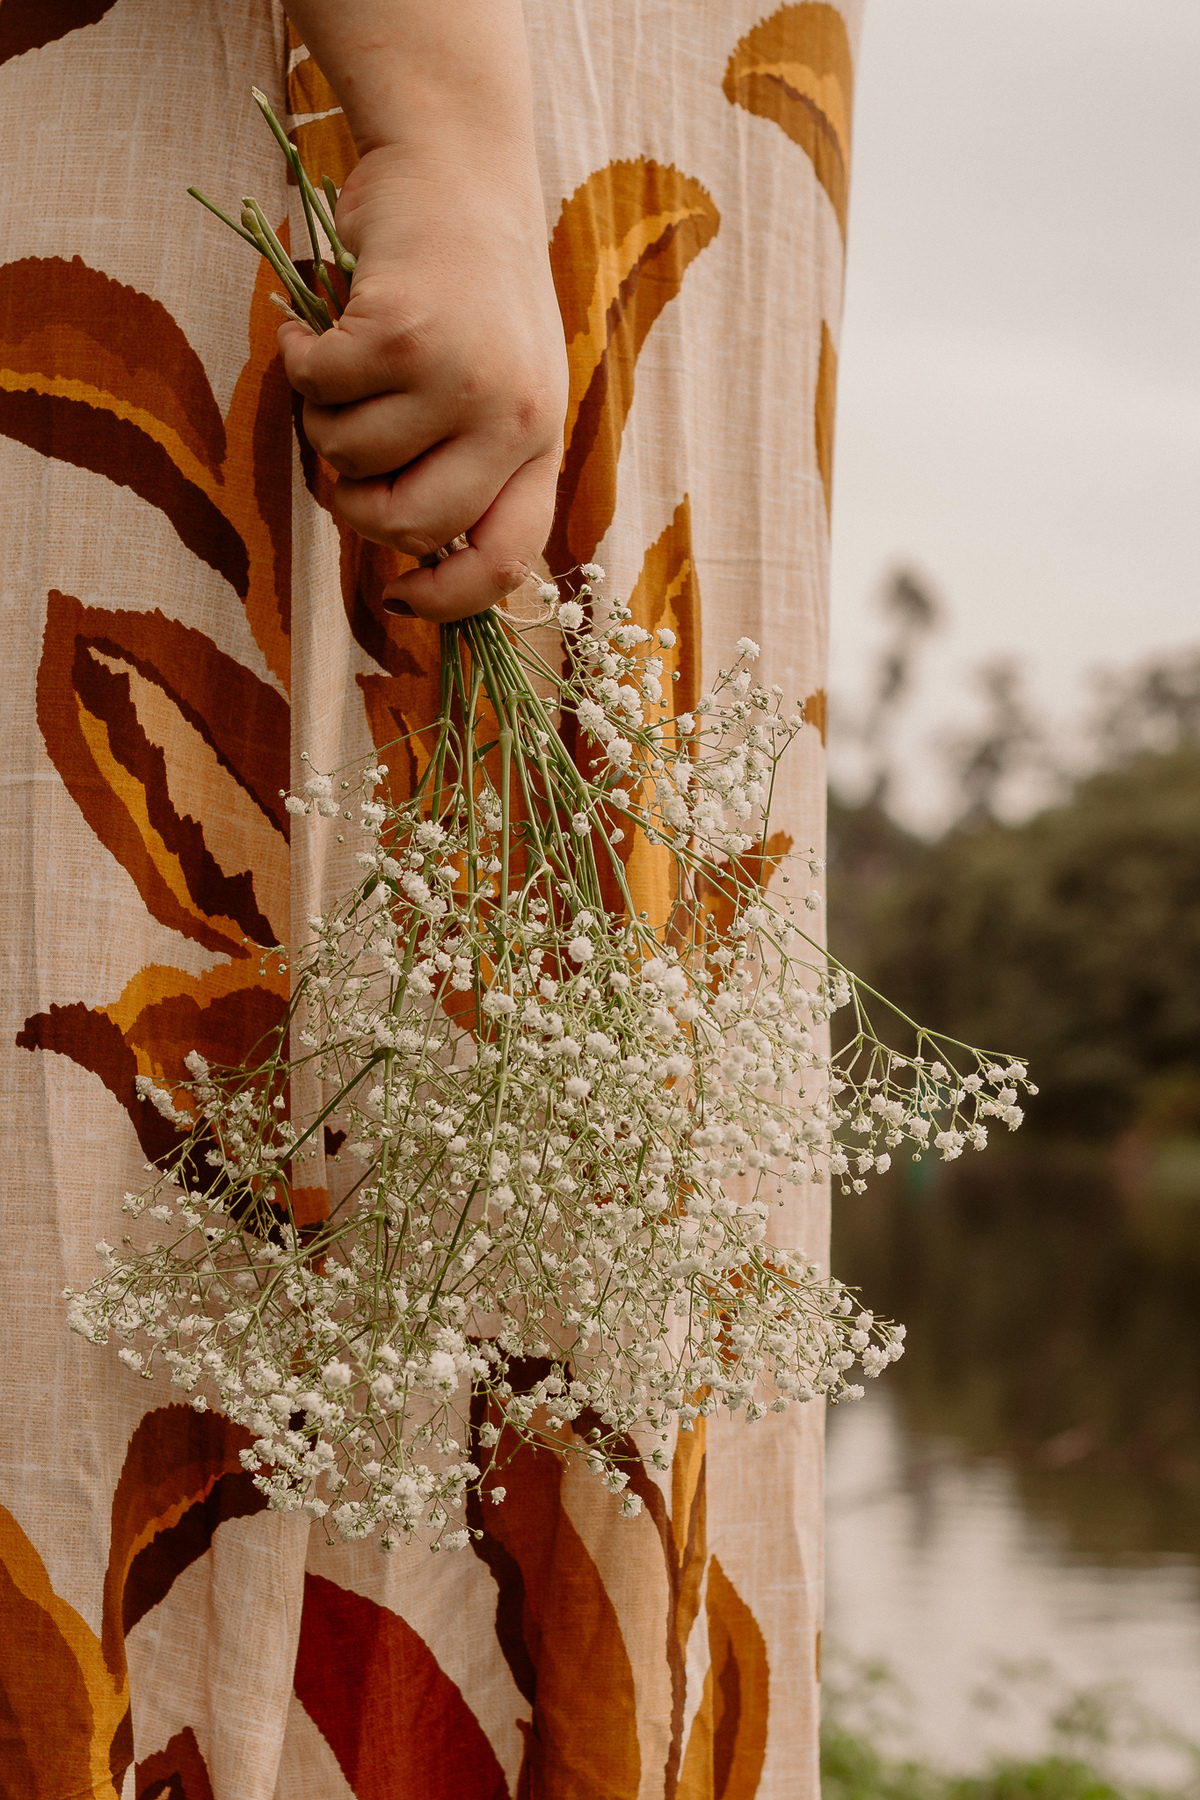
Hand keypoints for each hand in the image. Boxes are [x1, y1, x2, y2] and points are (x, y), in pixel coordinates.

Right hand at [278, 144, 567, 621]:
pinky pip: (317, 390)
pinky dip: (298, 360)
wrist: (456, 165)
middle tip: (342, 461)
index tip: (399, 599)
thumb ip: (472, 461)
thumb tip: (411, 553)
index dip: (449, 600)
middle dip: (355, 506)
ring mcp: (459, 377)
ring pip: (350, 457)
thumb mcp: (499, 381)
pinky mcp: (401, 335)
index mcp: (541, 440)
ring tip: (342, 367)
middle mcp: (513, 417)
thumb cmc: (467, 286)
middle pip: (409, 526)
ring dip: (323, 417)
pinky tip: (313, 329)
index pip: (506, 558)